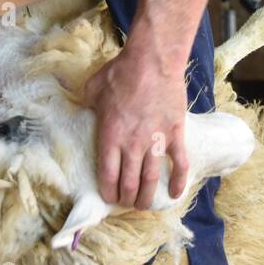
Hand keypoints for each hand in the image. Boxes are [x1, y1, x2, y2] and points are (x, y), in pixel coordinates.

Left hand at [83, 48, 190, 210]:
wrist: (153, 60)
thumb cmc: (121, 72)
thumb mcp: (92, 89)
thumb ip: (87, 104)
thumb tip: (83, 108)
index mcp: (110, 137)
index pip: (108, 177)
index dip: (108, 193)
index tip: (109, 198)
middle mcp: (132, 145)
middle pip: (130, 184)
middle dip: (127, 199)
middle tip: (126, 202)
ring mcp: (156, 142)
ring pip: (152, 180)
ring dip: (147, 197)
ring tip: (144, 204)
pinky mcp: (176, 134)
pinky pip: (180, 164)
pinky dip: (178, 182)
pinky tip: (175, 193)